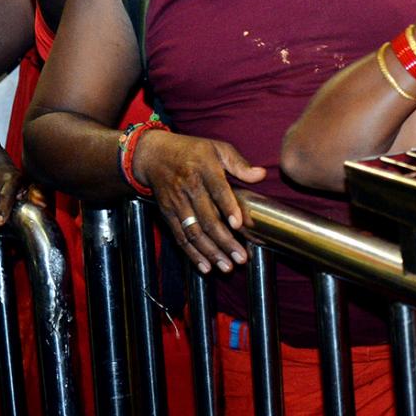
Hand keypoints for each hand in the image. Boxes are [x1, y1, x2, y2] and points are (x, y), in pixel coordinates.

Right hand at [132, 130, 266, 273]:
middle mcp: (189, 187)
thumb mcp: (217, 148)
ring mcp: (176, 202)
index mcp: (204, 168)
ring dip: (211, 252)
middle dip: (225, 241)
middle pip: (207, 218)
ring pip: (194, 232)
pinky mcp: (168, 213)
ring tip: (227, 266)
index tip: (240, 225)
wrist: (154, 155)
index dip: (229, 208)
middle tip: (241, 257)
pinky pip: (180, 237)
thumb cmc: (192, 150)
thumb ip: (239, 163)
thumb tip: (261, 175)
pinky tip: (205, 267)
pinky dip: (192, 254)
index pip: (217, 190)